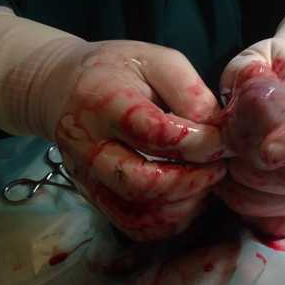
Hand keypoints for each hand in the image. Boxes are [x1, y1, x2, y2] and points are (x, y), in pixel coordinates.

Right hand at [45, 41, 227, 240]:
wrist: (62, 85)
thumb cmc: (118, 69)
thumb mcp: (157, 59)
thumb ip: (189, 92)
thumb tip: (216, 133)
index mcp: (104, 101)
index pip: (153, 132)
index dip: (197, 142)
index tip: (222, 140)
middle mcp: (88, 144)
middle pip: (142, 182)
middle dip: (192, 180)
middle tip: (218, 168)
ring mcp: (87, 176)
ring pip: (137, 212)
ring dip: (182, 205)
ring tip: (205, 183)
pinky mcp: (92, 195)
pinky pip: (131, 225)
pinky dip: (166, 222)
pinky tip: (186, 200)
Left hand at [214, 6, 284, 236]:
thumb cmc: (275, 67)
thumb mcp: (256, 58)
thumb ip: (247, 76)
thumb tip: (247, 97)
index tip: (265, 152)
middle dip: (253, 174)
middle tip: (226, 160)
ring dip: (253, 197)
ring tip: (228, 178)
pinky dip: (270, 216)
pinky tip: (246, 199)